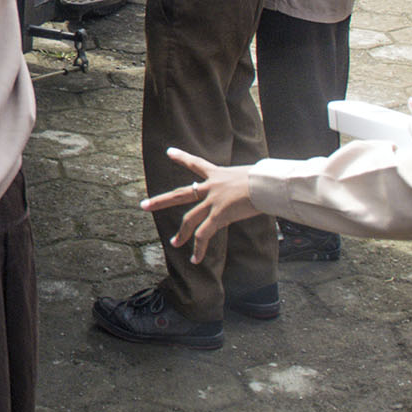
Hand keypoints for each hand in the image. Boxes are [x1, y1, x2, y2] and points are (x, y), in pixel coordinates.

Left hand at [141, 147, 260, 264]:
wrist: (267, 184)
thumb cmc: (268, 179)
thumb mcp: (253, 175)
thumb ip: (247, 181)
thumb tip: (265, 180)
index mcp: (218, 174)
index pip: (196, 163)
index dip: (182, 157)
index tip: (169, 152)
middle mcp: (211, 187)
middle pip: (180, 194)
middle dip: (160, 201)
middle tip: (143, 205)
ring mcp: (212, 201)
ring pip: (189, 219)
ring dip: (182, 233)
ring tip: (174, 243)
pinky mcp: (219, 215)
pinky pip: (204, 234)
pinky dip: (198, 248)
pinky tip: (194, 259)